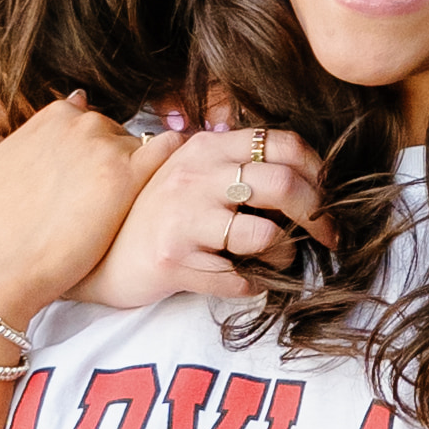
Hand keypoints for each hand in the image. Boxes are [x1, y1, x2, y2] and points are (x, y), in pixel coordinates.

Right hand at [0, 94, 168, 325]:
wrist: (1, 262)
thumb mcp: (10, 158)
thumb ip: (45, 128)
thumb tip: (78, 99)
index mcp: (56, 114)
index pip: (93, 123)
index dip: (94, 155)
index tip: (89, 183)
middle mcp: (83, 122)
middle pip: (118, 136)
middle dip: (115, 165)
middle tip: (101, 205)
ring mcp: (107, 146)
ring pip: (143, 149)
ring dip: (137, 175)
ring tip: (120, 212)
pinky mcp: (129, 176)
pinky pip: (169, 151)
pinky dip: (170, 165)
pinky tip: (160, 192)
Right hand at [85, 107, 328, 314]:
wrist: (99, 257)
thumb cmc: (156, 215)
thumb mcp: (190, 173)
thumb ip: (231, 161)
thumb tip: (299, 167)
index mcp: (205, 148)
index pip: (280, 142)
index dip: (317, 169)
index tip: (328, 194)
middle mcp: (194, 176)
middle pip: (283, 185)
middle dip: (318, 215)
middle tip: (329, 235)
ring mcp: (183, 218)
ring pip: (267, 235)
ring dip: (286, 254)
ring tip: (279, 259)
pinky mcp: (175, 260)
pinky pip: (240, 279)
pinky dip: (255, 285)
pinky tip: (248, 280)